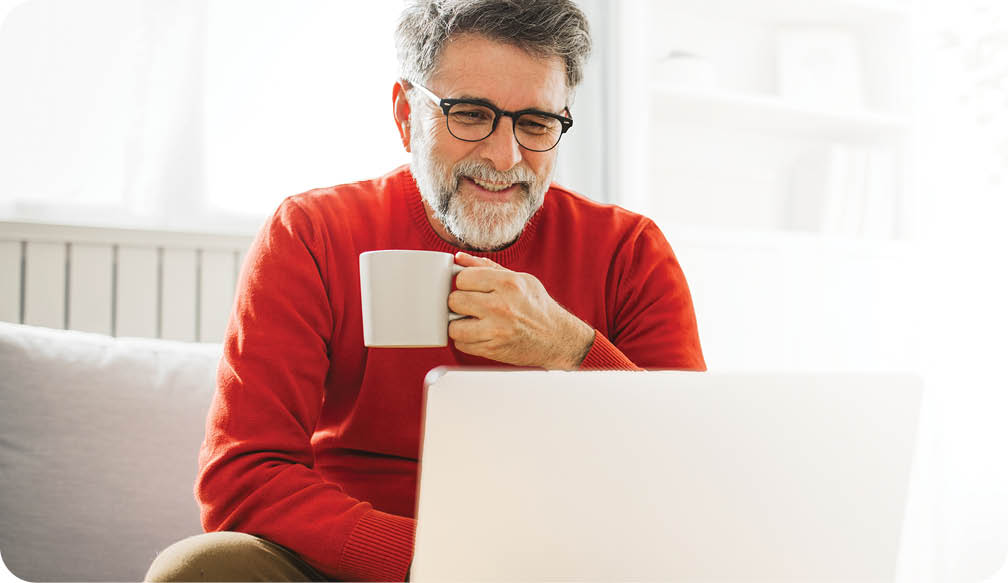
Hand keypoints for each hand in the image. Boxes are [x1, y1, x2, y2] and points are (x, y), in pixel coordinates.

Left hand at [447, 252, 594, 368]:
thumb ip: (486, 267)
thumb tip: (459, 258)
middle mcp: (501, 306)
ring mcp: (496, 330)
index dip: (463, 283)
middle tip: (469, 305)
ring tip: (471, 321)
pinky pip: (462, 345)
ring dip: (459, 324)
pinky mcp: (493, 349)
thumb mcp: (519, 279)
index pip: (463, 278)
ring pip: (453, 326)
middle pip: (455, 301)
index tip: (469, 287)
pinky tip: (479, 334)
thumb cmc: (538, 307)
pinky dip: (466, 340)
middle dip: (459, 303)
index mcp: (508, 283)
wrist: (557, 338)